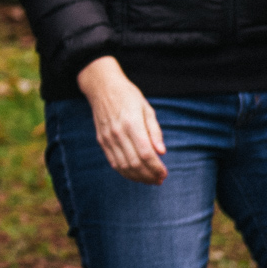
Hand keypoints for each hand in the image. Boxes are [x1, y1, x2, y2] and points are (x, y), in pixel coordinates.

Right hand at [76, 56, 166, 184]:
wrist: (102, 87)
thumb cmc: (128, 96)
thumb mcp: (147, 108)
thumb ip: (155, 131)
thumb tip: (162, 152)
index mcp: (132, 124)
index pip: (146, 153)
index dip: (156, 167)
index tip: (165, 173)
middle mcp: (118, 133)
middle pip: (135, 163)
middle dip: (149, 175)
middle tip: (160, 180)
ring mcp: (108, 138)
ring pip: (123, 166)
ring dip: (138, 177)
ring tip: (150, 180)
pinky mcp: (102, 141)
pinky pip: (113, 162)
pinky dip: (125, 172)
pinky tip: (135, 175)